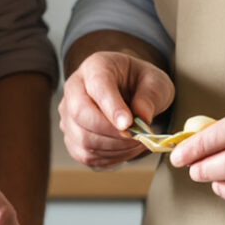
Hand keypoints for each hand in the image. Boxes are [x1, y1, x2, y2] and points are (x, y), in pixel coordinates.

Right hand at [57, 49, 173, 169]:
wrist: (128, 91)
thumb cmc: (140, 83)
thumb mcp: (155, 81)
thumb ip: (151, 95)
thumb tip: (142, 117)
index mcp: (96, 67)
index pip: (97, 85)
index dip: (111, 107)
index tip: (128, 124)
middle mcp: (74, 88)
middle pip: (79, 113)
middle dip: (111, 132)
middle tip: (137, 137)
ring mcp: (68, 114)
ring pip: (83, 139)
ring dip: (115, 148)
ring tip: (137, 143)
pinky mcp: (71, 137)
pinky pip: (86, 155)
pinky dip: (109, 158)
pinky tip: (125, 149)